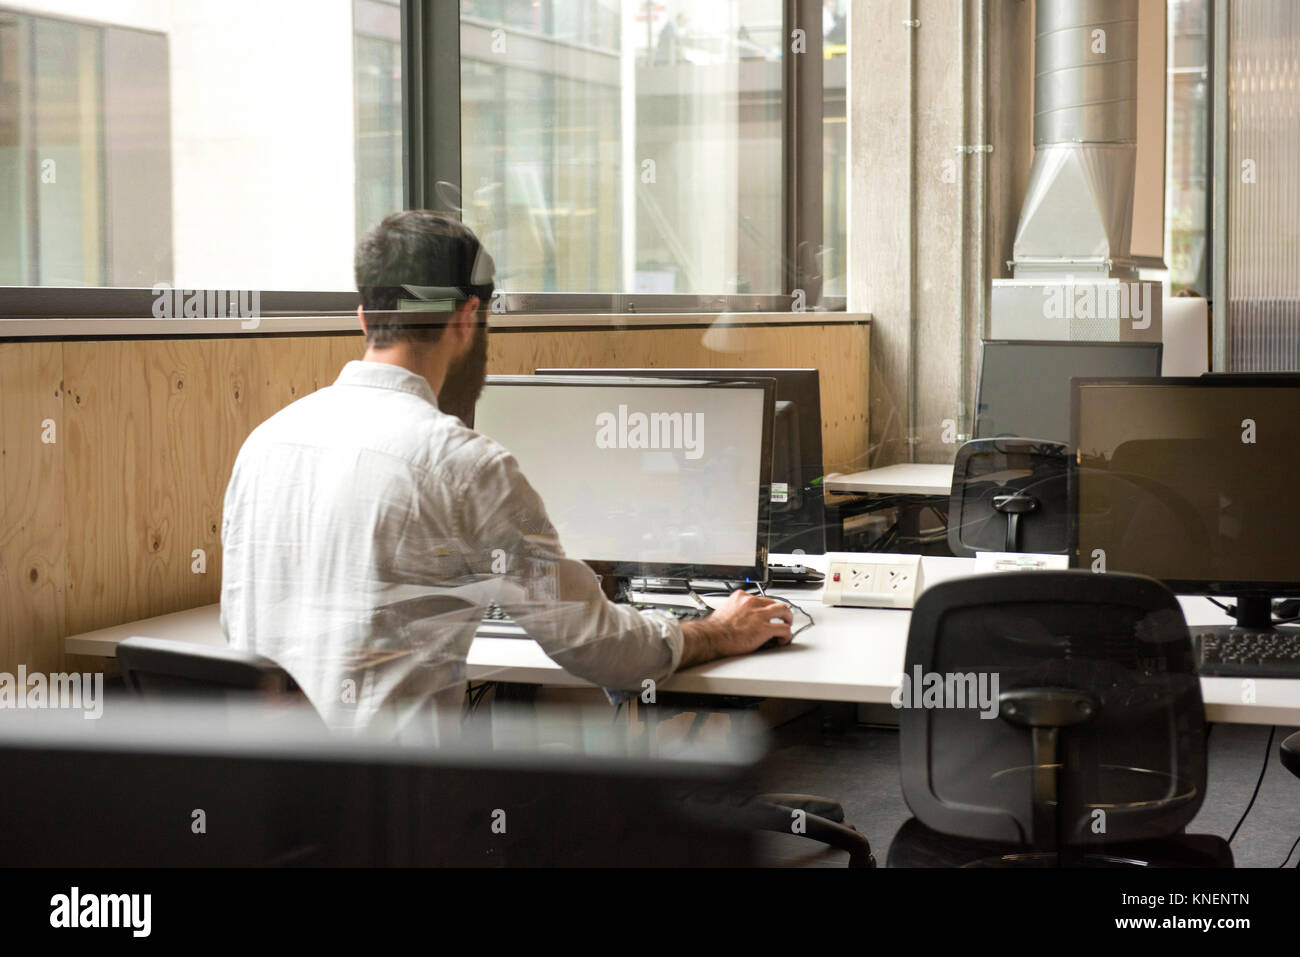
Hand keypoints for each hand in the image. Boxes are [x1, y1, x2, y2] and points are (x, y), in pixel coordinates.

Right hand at [679, 590, 793, 666]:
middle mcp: (752, 603)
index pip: (760, 598)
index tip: (767, 613)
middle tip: (782, 617)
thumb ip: (734, 611)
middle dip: (780, 611)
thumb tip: (737, 619)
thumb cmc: (714, 629)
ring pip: (783, 611)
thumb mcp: (723, 610)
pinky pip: (783, 629)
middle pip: (774, 602)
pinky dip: (786, 635)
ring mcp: (760, 615)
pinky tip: (782, 640)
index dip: (765, 607)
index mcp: (741, 597)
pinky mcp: (765, 628)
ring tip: (787, 625)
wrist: (712, 637)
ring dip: (787, 619)